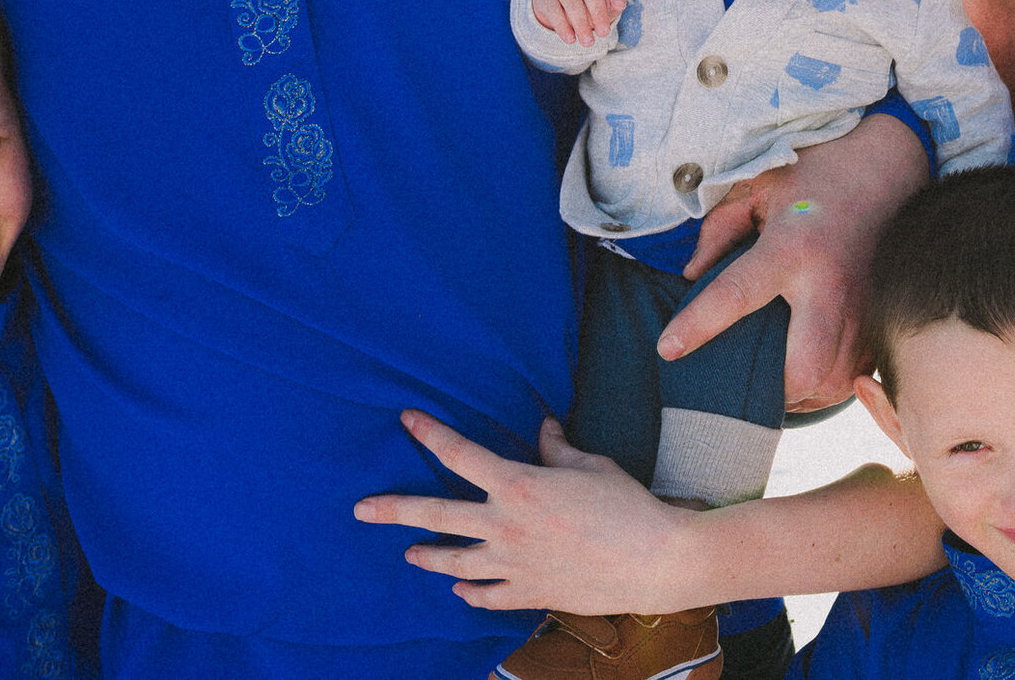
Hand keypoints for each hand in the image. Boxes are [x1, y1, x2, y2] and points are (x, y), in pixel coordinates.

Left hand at [353, 414, 697, 613]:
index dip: (431, 434)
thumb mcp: (591, 465)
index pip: (460, 454)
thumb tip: (544, 429)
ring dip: (429, 557)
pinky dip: (471, 593)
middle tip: (362, 509)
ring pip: (455, 563)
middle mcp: (505, 525)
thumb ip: (558, 449)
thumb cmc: (627, 505)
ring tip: (410, 554)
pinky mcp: (529, 592)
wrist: (653, 560)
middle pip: (437, 516)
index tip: (407, 419)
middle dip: (395, 509)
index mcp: (519, 485)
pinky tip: (460, 592)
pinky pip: (488, 596)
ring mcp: (513, 564)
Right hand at [531, 0, 625, 45]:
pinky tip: (570, 39)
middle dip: (598, 12)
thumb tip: (614, 7)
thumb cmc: (583, 4)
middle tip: (604, 33)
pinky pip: (553, 9)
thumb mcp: (599, 6)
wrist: (550, 0)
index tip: (621, 7)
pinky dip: (562, 26)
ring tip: (588, 42)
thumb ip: (609, 7)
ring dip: (581, 23)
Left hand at [662, 111, 928, 410]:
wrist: (887, 166)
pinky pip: (858, 374)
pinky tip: (810, 373)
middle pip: (805, 367)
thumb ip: (719, 230)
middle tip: (748, 381)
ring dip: (803, 393)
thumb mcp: (757, 187)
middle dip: (774, 388)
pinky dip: (830, 384)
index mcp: (792, 248)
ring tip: (776, 383)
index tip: (667, 349)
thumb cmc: (815, 175)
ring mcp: (862, 307)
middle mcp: (830, 284)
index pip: (736, 295)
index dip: (697, 326)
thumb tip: (690, 277)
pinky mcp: (881, 319)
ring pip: (835, 381)